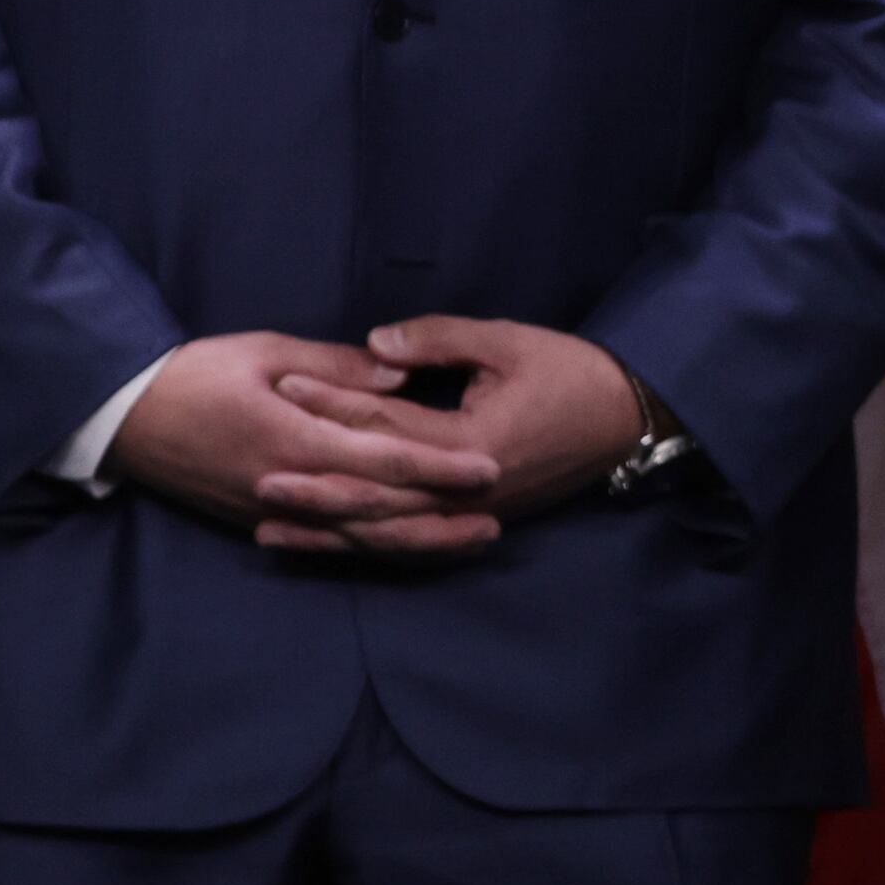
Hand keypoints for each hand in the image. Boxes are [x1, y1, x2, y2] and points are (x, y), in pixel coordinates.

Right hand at [110, 331, 502, 555]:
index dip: (439, 468)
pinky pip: (326, 542)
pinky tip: (408, 547)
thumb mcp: (266, 351)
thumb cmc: (195, 373)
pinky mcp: (259, 521)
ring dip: (415, 542)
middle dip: (440, 518)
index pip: (383, 461)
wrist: (121, 417)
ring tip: (469, 541)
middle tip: (497, 518)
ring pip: (356, 538)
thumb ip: (337, 366)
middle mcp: (289, 486)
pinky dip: (371, 548)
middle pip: (378, 512)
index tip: (489, 468)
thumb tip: (401, 375)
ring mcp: (272, 511)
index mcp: (295, 440)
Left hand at [249, 317, 646, 555]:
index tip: (284, 384)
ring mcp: (472, 512)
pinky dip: (363, 543)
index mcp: (472, 442)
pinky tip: (326, 543)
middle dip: (314, 485)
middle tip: (255, 475)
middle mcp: (467, 490)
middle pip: (377, 495)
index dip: (333, 403)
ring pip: (388, 530)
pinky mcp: (475, 520)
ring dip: (328, 529)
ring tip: (270, 526)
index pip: (387, 427)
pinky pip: (409, 540)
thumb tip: (374, 344)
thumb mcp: (507, 342)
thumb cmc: (571, 373)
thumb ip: (438, 341)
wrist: (629, 418)